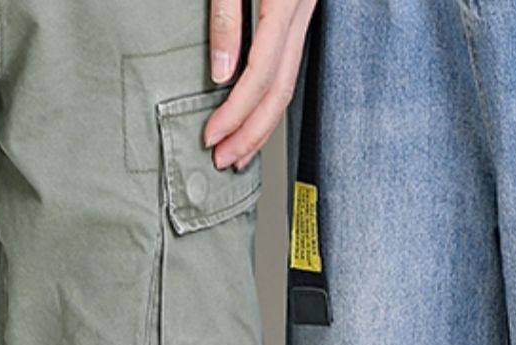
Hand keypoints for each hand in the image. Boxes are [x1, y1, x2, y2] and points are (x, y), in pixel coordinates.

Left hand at [204, 0, 317, 170]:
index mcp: (285, 3)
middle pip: (281, 89)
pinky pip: (288, 65)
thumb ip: (226, 18)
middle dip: (252, 132)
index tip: (212, 136)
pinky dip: (270, 97)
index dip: (236, 111)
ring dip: (263, 122)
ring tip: (240, 150)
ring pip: (289, 81)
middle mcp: (301, 12)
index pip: (261, 74)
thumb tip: (221, 72)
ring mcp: (304, 13)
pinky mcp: (296, 12)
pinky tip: (255, 113)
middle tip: (225, 158)